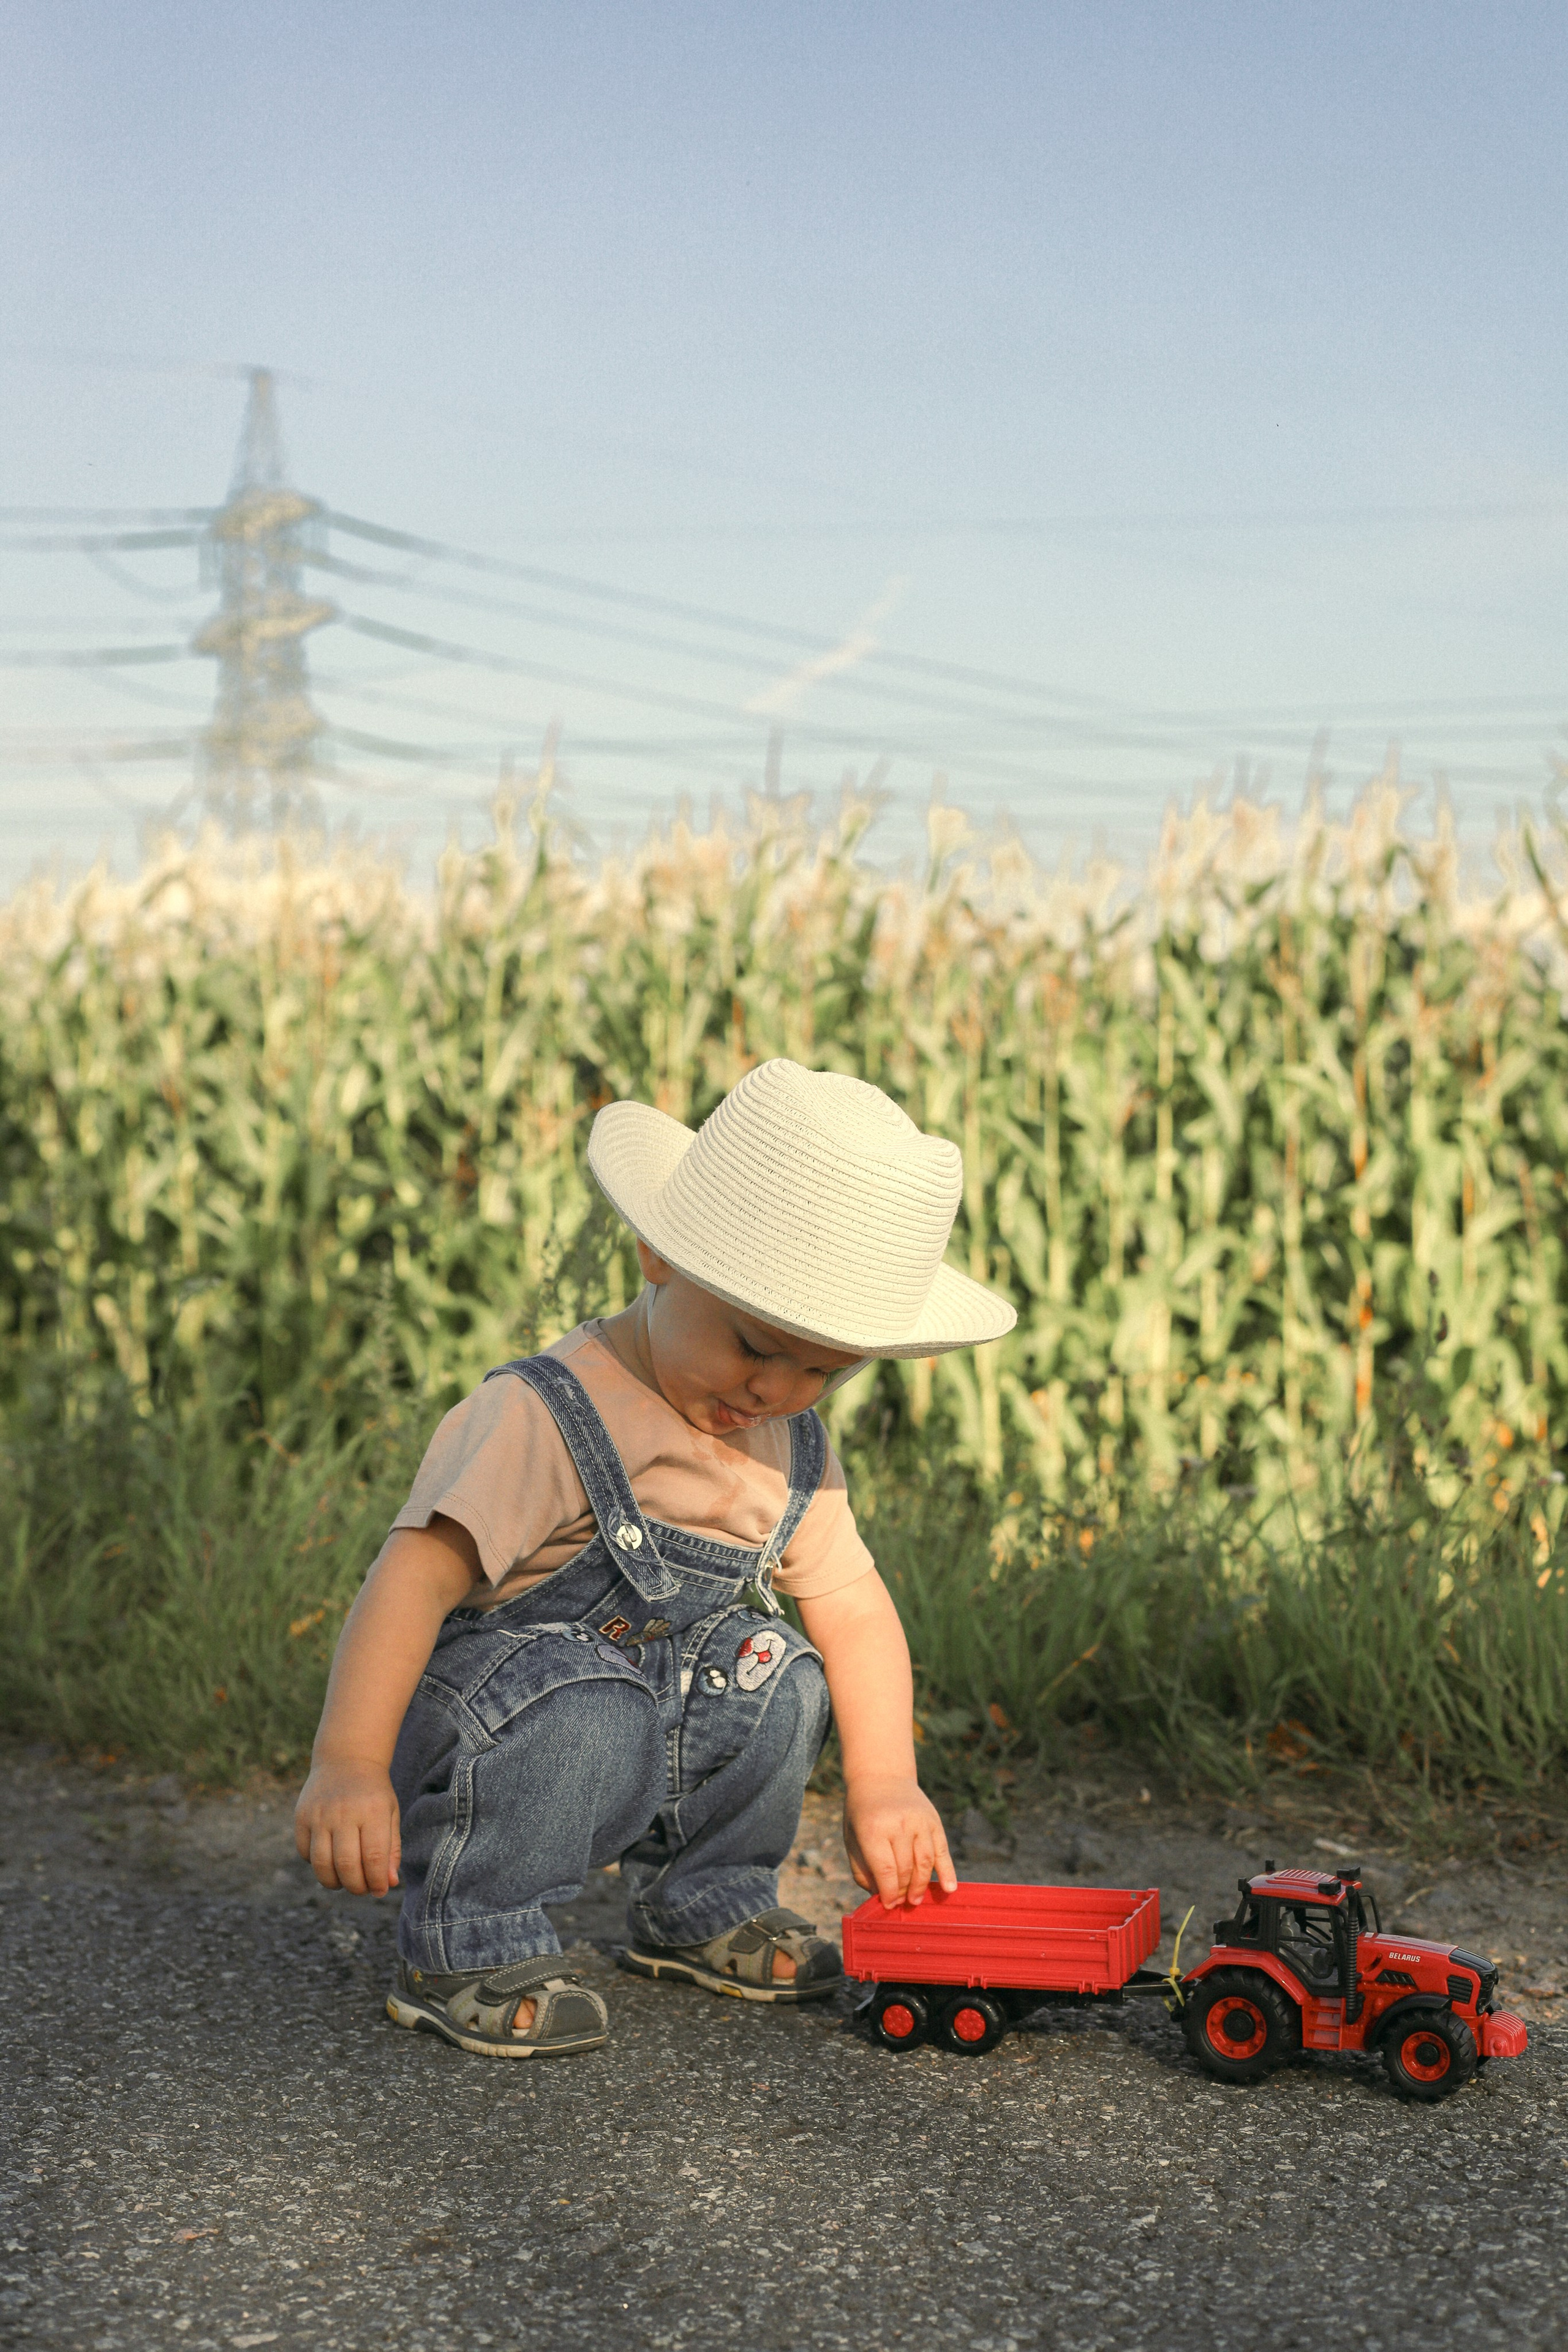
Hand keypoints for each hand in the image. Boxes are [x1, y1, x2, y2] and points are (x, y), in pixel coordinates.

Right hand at [294, 1756, 401, 1896]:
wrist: (346, 1759)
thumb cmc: (373, 1793)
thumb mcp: (390, 1814)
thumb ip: (391, 1849)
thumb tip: (389, 1884)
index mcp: (373, 1810)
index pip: (374, 1856)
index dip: (377, 1881)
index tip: (380, 1890)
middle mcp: (344, 1812)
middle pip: (346, 1864)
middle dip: (356, 1886)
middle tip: (363, 1889)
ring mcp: (319, 1814)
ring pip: (322, 1864)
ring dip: (334, 1882)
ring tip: (345, 1881)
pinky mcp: (301, 1816)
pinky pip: (305, 1853)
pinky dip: (317, 1865)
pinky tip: (330, 1861)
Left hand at [843, 1774, 956, 1908]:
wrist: (881, 1775)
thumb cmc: (862, 1813)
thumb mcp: (852, 1838)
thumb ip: (862, 1869)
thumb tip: (879, 1897)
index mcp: (873, 1829)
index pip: (886, 1871)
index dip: (888, 1893)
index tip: (888, 1905)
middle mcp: (899, 1824)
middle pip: (906, 1869)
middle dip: (903, 1891)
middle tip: (901, 1903)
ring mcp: (919, 1821)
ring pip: (925, 1863)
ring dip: (922, 1886)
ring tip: (915, 1900)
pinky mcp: (934, 1820)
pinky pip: (942, 1851)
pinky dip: (948, 1872)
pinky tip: (948, 1889)